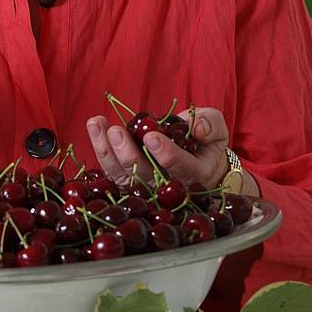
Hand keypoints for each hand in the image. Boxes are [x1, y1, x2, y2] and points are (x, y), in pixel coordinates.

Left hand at [86, 107, 229, 190]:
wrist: (197, 161)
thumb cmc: (206, 142)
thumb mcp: (216, 129)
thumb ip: (209, 125)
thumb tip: (197, 128)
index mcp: (196, 175)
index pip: (181, 169)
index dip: (166, 154)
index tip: (151, 137)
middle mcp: (168, 188)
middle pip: (145, 176)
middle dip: (128, 154)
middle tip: (116, 131)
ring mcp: (146, 187)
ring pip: (123, 175)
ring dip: (107, 150)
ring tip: (97, 123)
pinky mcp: (130, 182)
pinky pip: (112, 172)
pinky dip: (101, 151)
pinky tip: (94, 128)